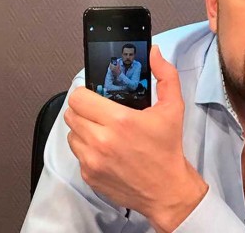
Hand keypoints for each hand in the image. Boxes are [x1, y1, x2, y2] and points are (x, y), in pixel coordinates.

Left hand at [65, 46, 207, 231]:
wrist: (167, 190)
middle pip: (71, 114)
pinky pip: (77, 154)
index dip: (85, 93)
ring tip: (102, 130)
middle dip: (84, 110)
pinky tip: (104, 149)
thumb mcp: (173, 108)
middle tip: (99, 112)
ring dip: (82, 129)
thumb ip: (165, 76)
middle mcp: (102, 141)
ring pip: (71, 133)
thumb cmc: (167, 150)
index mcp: (120, 121)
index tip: (95, 95)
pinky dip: (86, 149)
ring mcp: (92, 160)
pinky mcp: (89, 175)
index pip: (78, 97)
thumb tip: (154, 54)